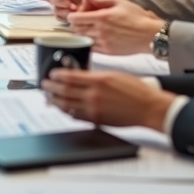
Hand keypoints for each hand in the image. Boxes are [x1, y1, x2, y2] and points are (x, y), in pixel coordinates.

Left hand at [42, 68, 175, 129]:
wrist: (148, 108)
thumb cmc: (136, 90)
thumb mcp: (114, 75)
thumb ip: (95, 76)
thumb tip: (79, 76)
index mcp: (98, 80)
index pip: (70, 77)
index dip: (57, 75)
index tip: (52, 74)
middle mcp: (94, 95)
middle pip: (64, 91)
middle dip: (51, 88)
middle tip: (44, 85)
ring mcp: (93, 109)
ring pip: (67, 105)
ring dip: (55, 100)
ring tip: (48, 97)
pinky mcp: (96, 120)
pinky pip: (76, 116)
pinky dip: (67, 112)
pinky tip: (63, 109)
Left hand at [67, 0, 163, 54]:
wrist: (150, 35)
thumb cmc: (137, 17)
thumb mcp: (120, 2)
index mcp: (101, 17)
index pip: (75, 18)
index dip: (73, 15)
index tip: (76, 14)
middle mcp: (99, 31)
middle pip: (76, 29)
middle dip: (76, 24)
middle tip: (82, 21)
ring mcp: (103, 43)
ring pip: (82, 39)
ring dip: (81, 34)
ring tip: (89, 29)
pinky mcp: (107, 52)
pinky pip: (90, 48)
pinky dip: (88, 42)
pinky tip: (95, 38)